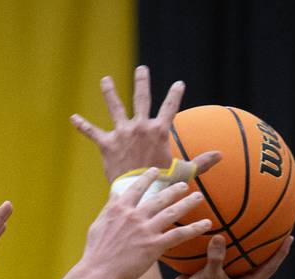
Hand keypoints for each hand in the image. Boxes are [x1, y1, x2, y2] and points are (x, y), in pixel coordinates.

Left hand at [73, 66, 217, 181]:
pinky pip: (92, 133)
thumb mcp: (183, 172)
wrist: (137, 193)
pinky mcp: (107, 145)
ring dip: (110, 92)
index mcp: (159, 130)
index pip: (170, 107)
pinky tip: (73, 118)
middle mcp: (140, 126)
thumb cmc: (161, 184)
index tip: (178, 84)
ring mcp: (122, 133)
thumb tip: (221, 155)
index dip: (175, 94)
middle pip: (141, 98)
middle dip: (142, 82)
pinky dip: (82, 125)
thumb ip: (201, 162)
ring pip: (115, 108)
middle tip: (141, 69)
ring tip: (105, 80)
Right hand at [79, 171, 211, 278]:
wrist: (96, 273)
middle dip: (174, 189)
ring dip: (188, 203)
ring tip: (198, 196)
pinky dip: (194, 228)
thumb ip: (109, 207)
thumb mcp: (98, 224)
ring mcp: (145, 230)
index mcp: (119, 208)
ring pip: (172, 212)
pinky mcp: (154, 246)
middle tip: (185, 184)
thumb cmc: (95, 252)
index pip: (137, 187)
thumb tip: (115, 191)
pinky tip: (206, 224)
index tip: (156, 170)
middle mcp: (134, 215)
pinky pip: (179, 235)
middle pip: (159, 198)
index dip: (148, 177)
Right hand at [166, 234, 293, 278]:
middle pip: (261, 262)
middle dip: (270, 247)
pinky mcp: (217, 272)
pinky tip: (227, 228)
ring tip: (256, 225)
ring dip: (249, 244)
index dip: (280, 253)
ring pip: (243, 258)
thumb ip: (216, 257)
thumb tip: (220, 237)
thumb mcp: (210, 276)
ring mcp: (229, 278)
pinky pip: (227, 255)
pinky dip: (228, 243)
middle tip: (279, 228)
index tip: (290, 238)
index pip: (269, 268)